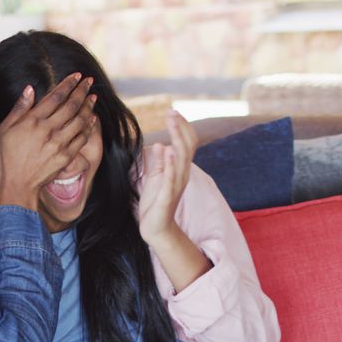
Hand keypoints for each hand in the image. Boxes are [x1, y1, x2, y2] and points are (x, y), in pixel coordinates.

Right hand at [0, 73, 97, 209]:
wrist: (18, 183)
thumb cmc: (9, 155)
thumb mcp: (6, 129)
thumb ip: (20, 108)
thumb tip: (30, 89)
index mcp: (32, 121)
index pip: (55, 97)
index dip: (68, 84)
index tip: (76, 76)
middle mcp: (47, 130)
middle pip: (70, 105)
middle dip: (81, 91)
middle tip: (89, 81)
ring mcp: (59, 144)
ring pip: (79, 120)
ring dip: (88, 106)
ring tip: (93, 96)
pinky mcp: (66, 156)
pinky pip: (82, 137)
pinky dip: (89, 126)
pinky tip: (92, 118)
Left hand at [137, 111, 198, 244]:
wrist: (156, 229)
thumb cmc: (156, 203)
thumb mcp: (155, 178)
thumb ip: (159, 162)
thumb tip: (160, 144)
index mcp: (179, 169)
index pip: (185, 143)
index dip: (181, 127)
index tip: (172, 112)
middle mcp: (182, 175)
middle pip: (186, 146)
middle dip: (179, 128)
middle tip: (171, 112)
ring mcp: (176, 185)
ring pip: (181, 159)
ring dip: (177, 139)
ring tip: (172, 124)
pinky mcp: (167, 196)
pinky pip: (171, 178)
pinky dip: (171, 164)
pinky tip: (168, 150)